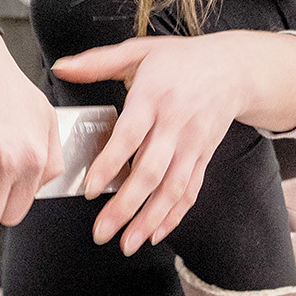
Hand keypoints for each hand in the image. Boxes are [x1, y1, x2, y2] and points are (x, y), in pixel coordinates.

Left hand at [52, 30, 295, 254]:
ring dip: (149, 220)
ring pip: (172, 188)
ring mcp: (193, 144)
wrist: (233, 68)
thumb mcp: (139, 51)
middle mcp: (176, 124)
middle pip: (151, 171)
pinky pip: (190, 191)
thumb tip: (61, 68)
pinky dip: (174, 216)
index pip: (131, 135)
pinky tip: (154, 234)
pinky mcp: (204, 157)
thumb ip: (97, 62)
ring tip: (126, 244)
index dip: (111, 164)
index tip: (91, 189)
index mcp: (154, 96)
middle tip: (101, 231)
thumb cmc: (180, 60)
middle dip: (125, 206)